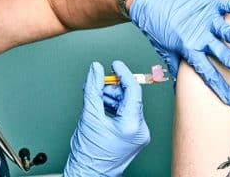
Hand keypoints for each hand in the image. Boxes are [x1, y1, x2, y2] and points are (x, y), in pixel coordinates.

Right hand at [64, 61, 149, 176]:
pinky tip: (103, 105)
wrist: (88, 173)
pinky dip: (115, 108)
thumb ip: (93, 88)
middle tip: (99, 84)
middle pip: (130, 98)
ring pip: (128, 106)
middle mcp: (140, 130)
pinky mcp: (135, 137)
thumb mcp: (89, 115)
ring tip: (97, 96)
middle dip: (114, 88)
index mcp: (132, 125)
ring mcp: (139, 134)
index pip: (133, 90)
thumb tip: (96, 69)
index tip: (115, 64)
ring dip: (113, 97)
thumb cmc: (89, 152)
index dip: (123, 74)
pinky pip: (128, 115)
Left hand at [129, 0, 229, 105]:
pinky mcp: (206, 4)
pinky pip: (224, 5)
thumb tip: (178, 89)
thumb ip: (176, 67)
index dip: (220, 88)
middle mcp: (199, 36)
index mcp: (189, 50)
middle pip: (223, 56)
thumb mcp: (166, 51)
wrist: (149, 2)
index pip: (207, 73)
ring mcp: (204, 20)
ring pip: (225, 31)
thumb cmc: (157, 28)